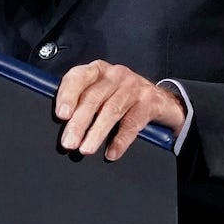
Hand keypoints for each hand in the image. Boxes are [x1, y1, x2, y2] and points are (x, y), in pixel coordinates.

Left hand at [54, 60, 187, 161]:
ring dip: (97, 132)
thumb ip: (82, 100)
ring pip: (112, 111)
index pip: (79, 77)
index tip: (61, 115)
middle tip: (69, 142)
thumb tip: (60, 122)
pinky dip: (121, 140)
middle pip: (94, 98)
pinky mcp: (150, 101)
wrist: (162, 101)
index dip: (68, 96)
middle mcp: (116, 75)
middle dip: (79, 122)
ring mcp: (134, 87)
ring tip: (86, 149)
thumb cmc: (122, 98)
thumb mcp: (102, 92)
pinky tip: (112, 152)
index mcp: (98, 70)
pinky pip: (132, 123)